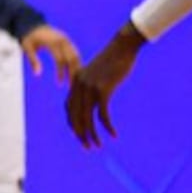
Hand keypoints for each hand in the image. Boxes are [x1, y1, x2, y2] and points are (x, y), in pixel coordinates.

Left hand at [21, 22, 79, 82]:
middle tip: (72, 85)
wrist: (33, 25)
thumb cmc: (30, 38)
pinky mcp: (68, 41)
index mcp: (53, 42)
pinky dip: (76, 62)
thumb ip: (33, 60)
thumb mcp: (27, 48)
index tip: (60, 83)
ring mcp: (67, 40)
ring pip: (76, 55)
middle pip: (72, 58)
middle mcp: (63, 40)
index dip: (61, 72)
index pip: (60, 60)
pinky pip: (75, 52)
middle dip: (73, 72)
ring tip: (74, 80)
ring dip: (77, 68)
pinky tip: (75, 71)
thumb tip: (38, 74)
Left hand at [65, 26, 142, 147]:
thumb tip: (95, 97)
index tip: (79, 134)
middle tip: (88, 147)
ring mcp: (89, 88)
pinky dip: (107, 127)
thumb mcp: (98, 72)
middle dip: (80, 134)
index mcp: (75, 81)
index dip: (73, 123)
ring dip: (92, 135)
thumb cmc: (113, 59)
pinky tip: (113, 135)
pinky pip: (103, 115)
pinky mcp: (103, 91)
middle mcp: (79, 86)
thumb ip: (92, 84)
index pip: (68, 108)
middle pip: (75, 117)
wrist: (123, 46)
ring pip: (87, 119)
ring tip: (98, 146)